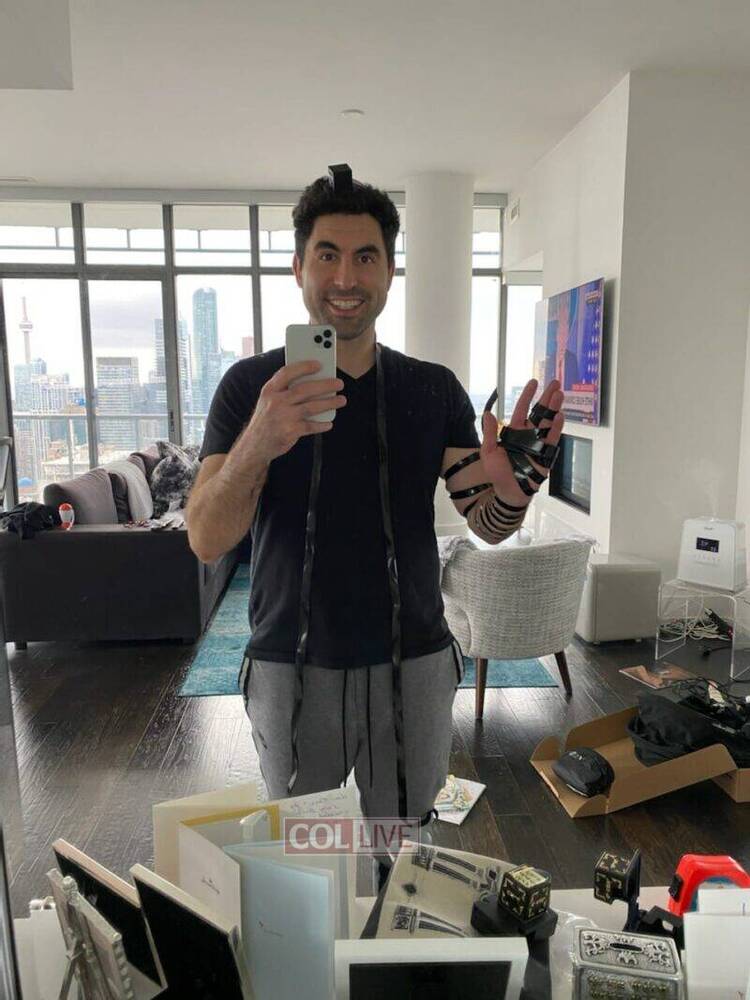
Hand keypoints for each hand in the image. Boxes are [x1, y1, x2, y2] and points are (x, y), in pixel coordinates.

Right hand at [240, 361, 346, 464]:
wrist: (255, 445)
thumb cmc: (266, 420)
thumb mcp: (268, 401)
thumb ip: (285, 390)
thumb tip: (312, 381)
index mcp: (270, 390)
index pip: (287, 373)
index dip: (304, 367)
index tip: (319, 365)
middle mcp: (275, 402)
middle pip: (304, 389)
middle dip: (325, 385)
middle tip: (338, 384)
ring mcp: (283, 417)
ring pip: (311, 407)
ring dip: (329, 403)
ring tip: (341, 400)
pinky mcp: (290, 431)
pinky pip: (311, 426)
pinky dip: (322, 424)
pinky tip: (329, 422)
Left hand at [480, 378, 564, 506]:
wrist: (509, 492)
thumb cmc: (498, 473)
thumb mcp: (488, 452)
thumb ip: (489, 433)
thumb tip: (488, 413)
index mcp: (515, 431)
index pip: (522, 409)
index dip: (527, 396)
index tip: (533, 382)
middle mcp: (529, 434)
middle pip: (539, 412)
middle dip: (547, 397)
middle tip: (555, 382)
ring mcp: (539, 443)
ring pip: (548, 422)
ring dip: (554, 408)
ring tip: (559, 394)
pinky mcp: (546, 454)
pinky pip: (552, 439)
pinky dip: (556, 427)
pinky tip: (560, 416)